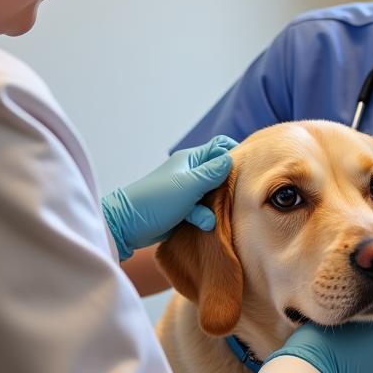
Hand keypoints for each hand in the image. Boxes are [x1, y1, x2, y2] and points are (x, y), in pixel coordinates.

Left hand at [101, 135, 236, 259]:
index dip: (234, 155)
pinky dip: (203, 217)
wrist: (127, 225)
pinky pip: (202, 211)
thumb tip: (231, 159)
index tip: (244, 171)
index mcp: (191, 159)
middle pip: (219, 173)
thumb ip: (213, 172)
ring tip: (208, 217)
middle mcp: (190, 172)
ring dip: (214, 206)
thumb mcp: (189, 185)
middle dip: (227, 186)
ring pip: (212, 195)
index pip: (220, 147)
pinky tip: (203, 225)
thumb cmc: (157, 200)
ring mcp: (186, 191)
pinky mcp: (183, 210)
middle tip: (233, 197)